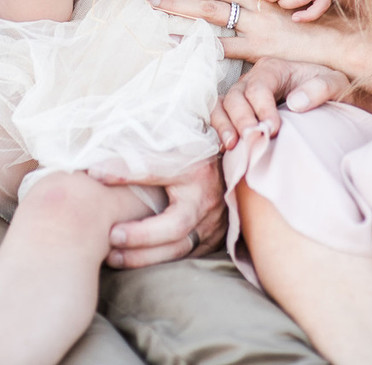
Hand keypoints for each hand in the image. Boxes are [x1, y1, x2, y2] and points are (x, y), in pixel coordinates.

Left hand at [91, 156, 226, 267]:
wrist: (236, 175)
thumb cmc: (197, 158)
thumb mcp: (177, 148)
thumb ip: (144, 154)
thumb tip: (102, 160)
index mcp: (195, 168)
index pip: (157, 169)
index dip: (126, 172)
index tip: (96, 173)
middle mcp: (205, 197)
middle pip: (175, 224)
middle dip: (141, 234)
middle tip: (111, 234)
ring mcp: (211, 222)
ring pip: (178, 248)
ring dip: (143, 256)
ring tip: (112, 256)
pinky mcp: (211, 240)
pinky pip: (183, 257)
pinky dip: (157, 261)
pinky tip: (133, 261)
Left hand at [145, 0, 343, 65]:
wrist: (340, 39)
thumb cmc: (312, 19)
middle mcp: (257, 0)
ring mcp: (258, 24)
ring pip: (210, 10)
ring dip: (178, 5)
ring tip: (153, 3)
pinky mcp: (260, 48)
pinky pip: (223, 46)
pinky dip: (197, 42)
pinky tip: (174, 40)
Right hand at [211, 58, 350, 149]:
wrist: (330, 99)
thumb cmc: (330, 89)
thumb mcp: (336, 84)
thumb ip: (321, 88)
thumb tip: (295, 103)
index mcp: (273, 68)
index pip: (259, 87)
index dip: (262, 109)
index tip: (273, 130)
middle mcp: (252, 79)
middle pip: (236, 96)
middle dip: (242, 119)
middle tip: (254, 139)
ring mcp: (243, 95)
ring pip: (223, 105)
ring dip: (225, 125)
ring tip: (233, 145)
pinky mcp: (239, 111)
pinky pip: (220, 116)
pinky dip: (221, 130)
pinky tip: (229, 148)